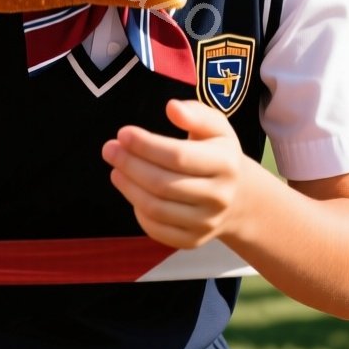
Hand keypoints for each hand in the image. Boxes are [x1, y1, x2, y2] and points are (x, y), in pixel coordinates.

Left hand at [103, 99, 249, 248]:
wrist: (238, 199)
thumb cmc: (217, 153)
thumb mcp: (216, 127)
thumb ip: (195, 113)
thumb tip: (172, 107)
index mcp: (226, 164)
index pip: (178, 156)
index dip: (146, 145)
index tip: (123, 133)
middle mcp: (219, 196)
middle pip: (163, 183)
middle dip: (130, 165)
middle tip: (110, 149)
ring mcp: (206, 222)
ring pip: (156, 208)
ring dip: (128, 187)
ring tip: (116, 169)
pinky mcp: (193, 240)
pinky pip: (157, 229)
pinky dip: (138, 211)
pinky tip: (131, 191)